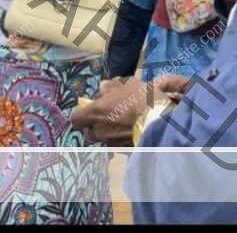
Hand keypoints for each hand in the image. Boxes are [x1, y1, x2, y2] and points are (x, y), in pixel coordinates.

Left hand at [70, 74, 189, 146]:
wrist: (160, 123)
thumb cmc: (140, 99)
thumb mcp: (126, 84)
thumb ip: (111, 85)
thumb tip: (102, 87)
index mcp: (95, 113)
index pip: (75, 118)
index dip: (82, 113)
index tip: (90, 109)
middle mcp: (98, 131)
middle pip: (90, 130)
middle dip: (97, 124)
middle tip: (110, 116)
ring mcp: (110, 143)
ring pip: (104, 137)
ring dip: (110, 131)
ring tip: (125, 123)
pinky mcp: (123, 151)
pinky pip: (117, 144)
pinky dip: (121, 138)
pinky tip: (133, 131)